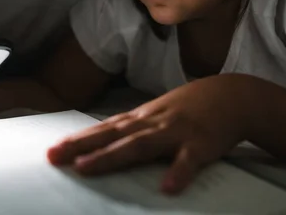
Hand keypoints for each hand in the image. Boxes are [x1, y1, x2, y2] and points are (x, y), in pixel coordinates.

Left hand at [46, 76, 249, 194]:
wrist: (232, 95)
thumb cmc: (193, 106)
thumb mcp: (161, 112)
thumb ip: (137, 126)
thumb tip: (109, 140)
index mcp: (144, 117)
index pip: (105, 128)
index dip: (79, 140)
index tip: (53, 151)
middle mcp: (154, 122)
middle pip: (113, 135)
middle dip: (83, 146)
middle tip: (55, 157)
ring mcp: (176, 131)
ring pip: (140, 144)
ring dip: (113, 155)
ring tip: (88, 167)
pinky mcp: (201, 144)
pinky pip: (188, 160)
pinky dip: (178, 173)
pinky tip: (167, 189)